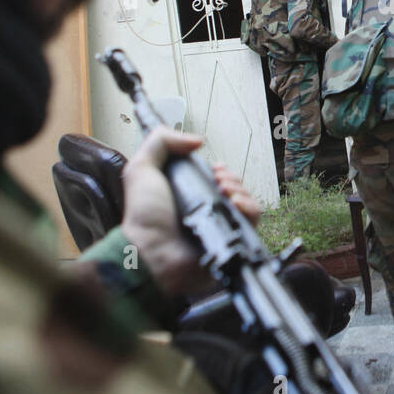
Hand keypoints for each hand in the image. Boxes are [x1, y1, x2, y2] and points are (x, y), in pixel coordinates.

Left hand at [120, 128, 262, 296]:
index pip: (216, 178)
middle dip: (231, 178)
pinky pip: (252, 220)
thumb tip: (197, 141)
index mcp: (188, 194)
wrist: (151, 252)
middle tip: (219, 180)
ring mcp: (219, 225)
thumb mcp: (142, 168)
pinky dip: (249, 207)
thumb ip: (161, 143)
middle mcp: (206, 209)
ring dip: (240, 190)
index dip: (219, 170)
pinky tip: (235, 204)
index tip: (215, 168)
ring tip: (226, 192)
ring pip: (246, 200)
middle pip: (234, 187)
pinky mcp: (230, 239)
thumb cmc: (144, 217)